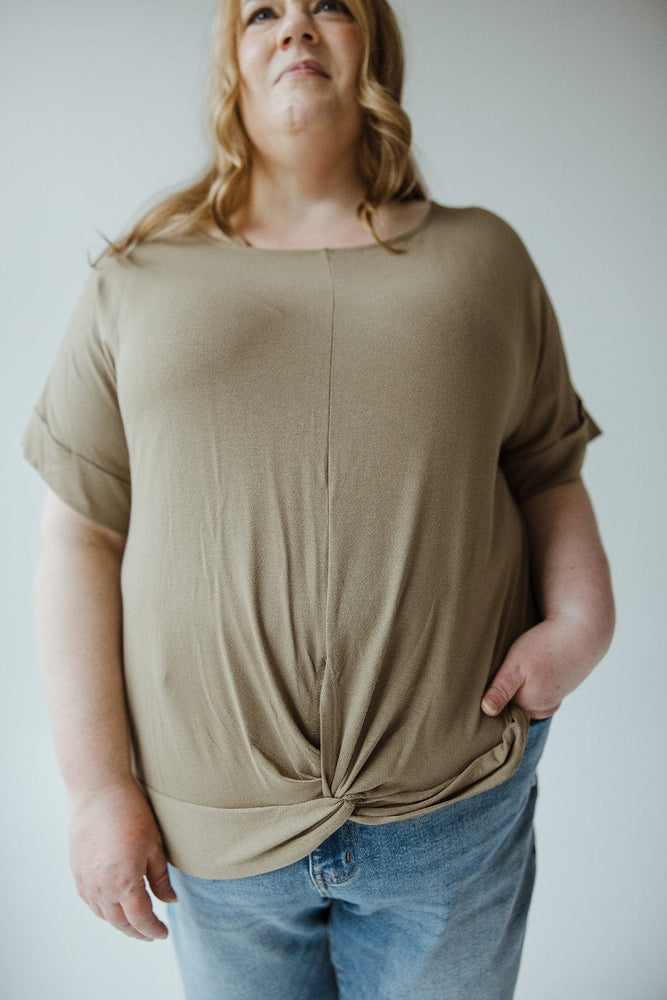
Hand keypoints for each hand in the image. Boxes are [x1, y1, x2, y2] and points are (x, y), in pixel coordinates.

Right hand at [68, 780, 175, 940]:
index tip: (163, 933)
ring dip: (119, 923)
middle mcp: (102, 888)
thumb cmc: (131, 814)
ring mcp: (86, 881)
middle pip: (120, 922)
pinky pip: (89, 901)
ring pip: (103, 914)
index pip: (140, 919)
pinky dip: (103, 910)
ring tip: (134, 922)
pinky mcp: (76, 871)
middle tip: (150, 934)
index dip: (153, 930)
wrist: (98, 791)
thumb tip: (169, 901)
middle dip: (136, 932)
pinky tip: (112, 905)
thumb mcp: (154, 846)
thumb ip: (160, 878)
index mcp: (124, 884)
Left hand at [481, 616, 597, 720]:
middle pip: (513, 705)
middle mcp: (542, 708)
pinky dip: (533, 685)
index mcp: (528, 704)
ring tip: (518, 669)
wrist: (581, 632)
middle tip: (502, 669)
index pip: (499, 708)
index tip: (482, 682)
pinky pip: (539, 693)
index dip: (489, 694)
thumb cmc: (546, 646)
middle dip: (504, 692)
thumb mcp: (516, 665)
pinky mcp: (559, 691)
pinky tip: (532, 671)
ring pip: (526, 698)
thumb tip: (487, 711)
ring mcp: (553, 700)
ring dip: (520, 687)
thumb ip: (501, 689)